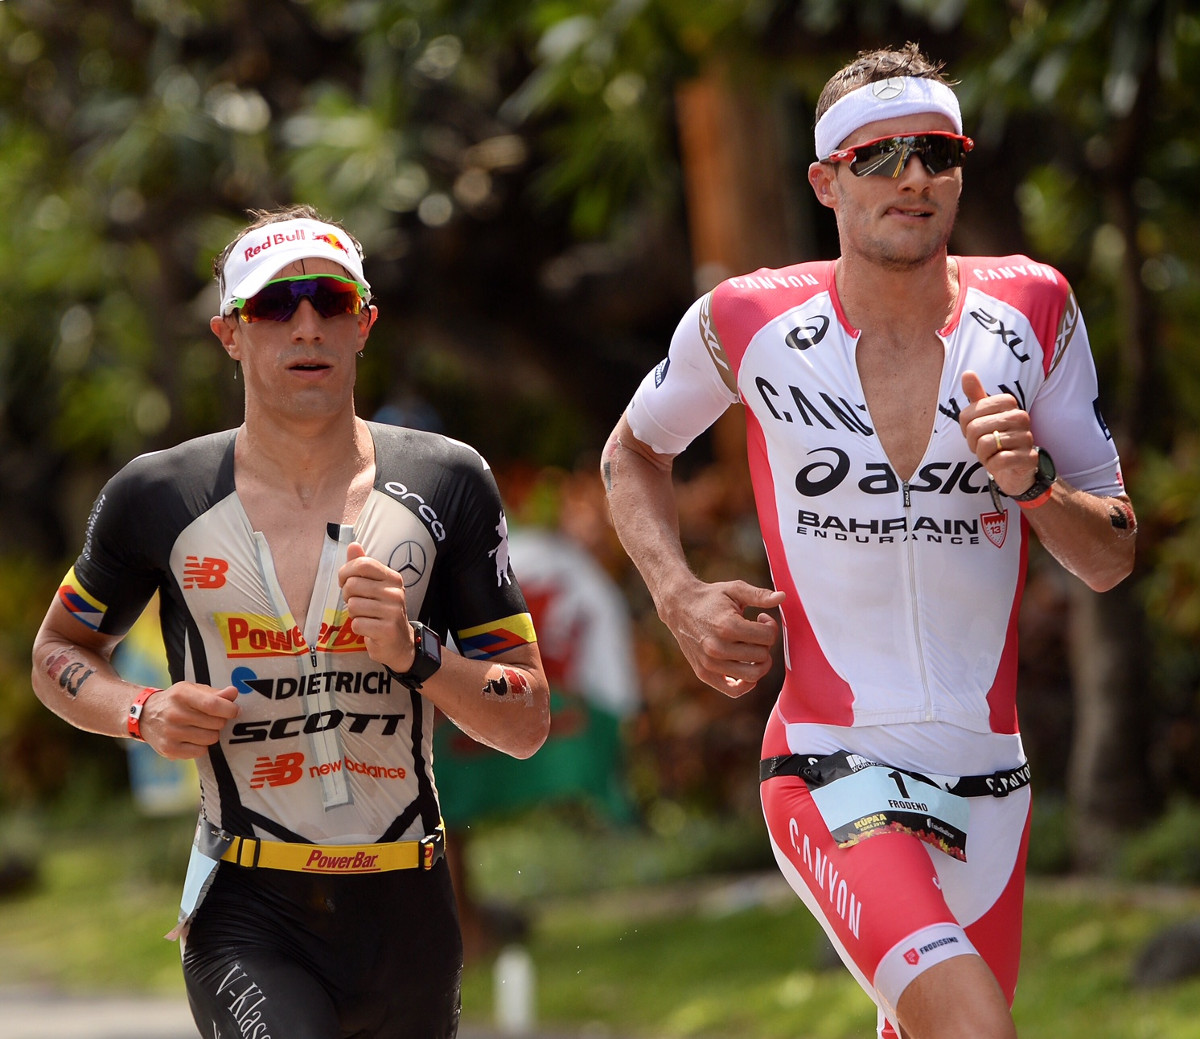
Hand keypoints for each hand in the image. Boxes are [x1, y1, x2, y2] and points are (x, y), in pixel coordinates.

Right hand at [142, 683, 239, 759]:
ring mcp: (170, 733)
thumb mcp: (192, 690)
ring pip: (211, 738)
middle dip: (220, 720)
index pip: (213, 704)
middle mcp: (174, 714)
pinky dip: (202, 746)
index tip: (234, 710)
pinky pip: (200, 752)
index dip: (229, 709)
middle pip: (216, 723)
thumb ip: (215, 693)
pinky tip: (193, 737)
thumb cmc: (176, 701)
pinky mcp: (169, 749)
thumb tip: (233, 693)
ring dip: (212, 733)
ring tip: (201, 727)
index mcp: (181, 694)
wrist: (144, 715)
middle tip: (212, 718)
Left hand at [339, 542, 414, 671]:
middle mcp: (395, 592)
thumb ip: (363, 566)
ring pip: (353, 605)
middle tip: (357, 604)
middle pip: (353, 584)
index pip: (363, 564)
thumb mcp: (375, 586)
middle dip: (348, 596)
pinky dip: (358, 628)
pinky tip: (369, 629)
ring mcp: (393, 611)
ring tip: (366, 617)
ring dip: (353, 614)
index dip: (346, 572)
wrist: (400, 643)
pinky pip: (357, 623)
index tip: (345, 582)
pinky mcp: (387, 630)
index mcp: (393, 578)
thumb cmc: (382, 612)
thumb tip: (353, 545)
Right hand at [662, 579, 785, 697]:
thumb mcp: (735, 589)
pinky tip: (747, 666)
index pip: (767, 637)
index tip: (761, 618)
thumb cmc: (711, 597)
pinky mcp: (704, 673)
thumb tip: (783, 597)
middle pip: (762, 657)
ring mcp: (710, 663)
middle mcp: (717, 648)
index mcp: (727, 626)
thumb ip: (759, 595)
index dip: (770, 627)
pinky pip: (734, 691)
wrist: (679, 607)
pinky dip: (746, 684)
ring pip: (752, 675)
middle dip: (764, 644)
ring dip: (759, 662)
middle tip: (755, 632)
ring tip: (752, 648)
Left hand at [958, 371, 1038, 496]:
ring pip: (985, 444)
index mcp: (1008, 403)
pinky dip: (993, 465)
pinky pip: (998, 460)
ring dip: (982, 455)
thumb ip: (976, 395)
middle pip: (974, 428)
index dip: (966, 428)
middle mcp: (1021, 416)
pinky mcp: (1028, 457)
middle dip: (973, 443)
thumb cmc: (996, 439)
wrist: (1014, 468)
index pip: (967, 414)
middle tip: (984, 446)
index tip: (978, 432)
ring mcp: (1027, 437)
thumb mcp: (983, 416)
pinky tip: (1000, 463)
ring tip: (993, 454)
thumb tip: (967, 373)